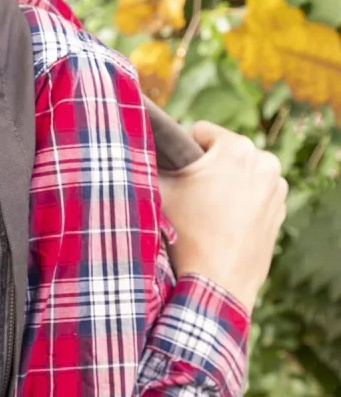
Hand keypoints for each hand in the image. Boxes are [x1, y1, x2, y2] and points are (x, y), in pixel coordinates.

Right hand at [158, 121, 287, 313]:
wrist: (218, 283)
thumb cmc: (188, 232)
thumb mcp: (160, 189)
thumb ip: (149, 159)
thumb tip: (133, 142)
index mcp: (237, 148)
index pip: (199, 131)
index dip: (182, 151)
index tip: (181, 176)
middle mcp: (265, 161)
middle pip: (222, 149)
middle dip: (207, 165)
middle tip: (193, 194)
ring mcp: (277, 186)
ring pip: (239, 168)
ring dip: (225, 180)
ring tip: (209, 208)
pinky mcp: (280, 208)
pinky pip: (253, 189)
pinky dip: (240, 197)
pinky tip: (225, 219)